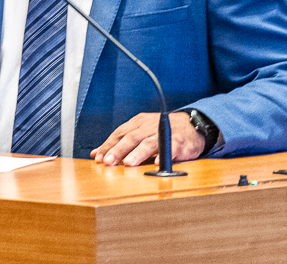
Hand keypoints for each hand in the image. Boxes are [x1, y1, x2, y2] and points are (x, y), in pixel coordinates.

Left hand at [90, 112, 205, 166]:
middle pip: (131, 138)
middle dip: (118, 150)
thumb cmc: (160, 132)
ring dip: (137, 153)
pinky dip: (163, 155)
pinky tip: (157, 163)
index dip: (108, 145)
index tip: (98, 157)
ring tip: (128, 163)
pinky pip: (170, 149)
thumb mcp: (138, 133)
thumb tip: (96, 154)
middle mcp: (148, 127)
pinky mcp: (178, 142)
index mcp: (137, 124)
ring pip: (148, 143)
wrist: (190, 126)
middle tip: (108, 161)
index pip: (119, 134)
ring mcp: (163, 133)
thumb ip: (119, 143)